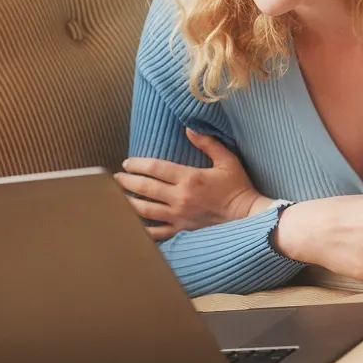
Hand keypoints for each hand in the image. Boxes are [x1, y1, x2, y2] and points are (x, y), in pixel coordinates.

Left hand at [116, 129, 271, 240]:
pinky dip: (142, 230)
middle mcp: (180, 198)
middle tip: (116, 178)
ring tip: (116, 198)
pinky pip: (157, 233)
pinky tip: (130, 226)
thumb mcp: (227, 160)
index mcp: (189, 179)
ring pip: (146, 211)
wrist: (247, 215)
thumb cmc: (238, 187)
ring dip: (128, 203)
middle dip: (127, 182)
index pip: (156, 169)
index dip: (138, 164)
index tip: (127, 163)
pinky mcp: (182, 230)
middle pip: (146, 189)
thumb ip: (208, 143)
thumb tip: (189, 129)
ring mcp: (179, 216)